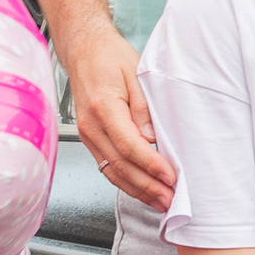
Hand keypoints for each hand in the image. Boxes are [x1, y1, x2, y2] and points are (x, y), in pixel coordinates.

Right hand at [67, 26, 175, 210]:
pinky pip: (108, 166)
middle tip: (171, 200)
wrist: (84, 51)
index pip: (129, 145)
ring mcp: (87, 135)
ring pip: (112, 172)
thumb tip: (153, 139)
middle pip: (121, 165)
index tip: (171, 176)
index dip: (151, 164)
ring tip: (160, 202)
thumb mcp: (136, 73)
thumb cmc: (110, 57)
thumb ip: (143, 108)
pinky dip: (126, 182)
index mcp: (104, 107)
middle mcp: (91, 126)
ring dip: (138, 191)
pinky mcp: (90, 139)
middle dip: (148, 186)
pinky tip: (142, 191)